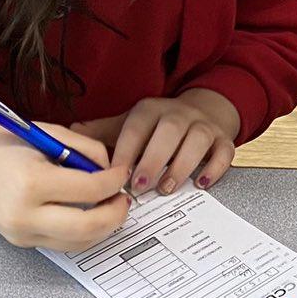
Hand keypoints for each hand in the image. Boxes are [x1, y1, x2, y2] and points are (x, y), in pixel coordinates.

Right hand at [0, 110, 128, 250]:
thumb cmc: (2, 143)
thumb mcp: (46, 133)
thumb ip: (84, 150)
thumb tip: (112, 170)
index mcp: (30, 182)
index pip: (89, 189)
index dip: (114, 181)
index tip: (121, 173)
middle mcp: (24, 214)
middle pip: (88, 227)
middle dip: (116, 214)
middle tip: (124, 199)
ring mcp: (21, 233)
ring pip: (79, 243)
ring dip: (104, 228)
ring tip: (111, 207)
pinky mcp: (21, 242)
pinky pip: (64, 245)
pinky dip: (85, 234)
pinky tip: (91, 215)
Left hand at [101, 90, 239, 195]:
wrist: (204, 110)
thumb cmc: (160, 125)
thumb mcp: (132, 123)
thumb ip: (104, 132)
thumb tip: (71, 135)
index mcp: (151, 110)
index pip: (137, 125)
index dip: (127, 149)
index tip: (116, 173)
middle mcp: (179, 114)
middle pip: (169, 131)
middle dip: (154, 159)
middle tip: (141, 185)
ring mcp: (203, 126)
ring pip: (197, 140)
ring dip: (182, 165)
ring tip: (168, 188)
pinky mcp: (223, 140)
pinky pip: (225, 151)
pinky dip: (215, 168)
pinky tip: (202, 183)